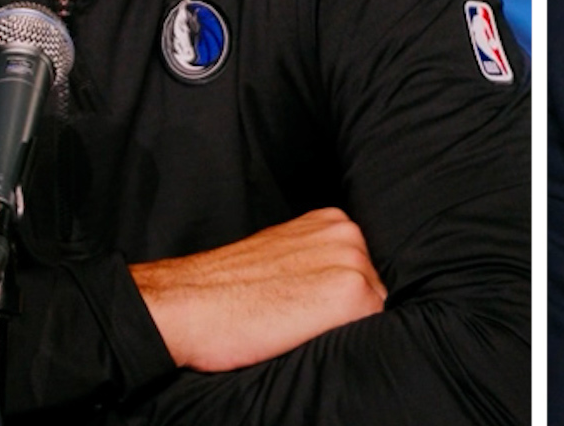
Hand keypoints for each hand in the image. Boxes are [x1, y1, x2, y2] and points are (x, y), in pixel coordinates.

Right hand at [131, 208, 386, 371]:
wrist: (188, 303)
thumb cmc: (225, 289)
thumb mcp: (279, 255)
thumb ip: (315, 259)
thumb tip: (336, 285)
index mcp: (331, 221)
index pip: (364, 269)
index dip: (338, 298)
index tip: (307, 305)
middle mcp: (348, 233)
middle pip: (375, 288)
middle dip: (348, 309)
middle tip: (298, 318)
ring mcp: (353, 261)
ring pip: (374, 310)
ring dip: (347, 325)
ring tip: (298, 326)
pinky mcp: (352, 294)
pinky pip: (372, 331)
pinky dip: (347, 341)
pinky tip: (307, 336)